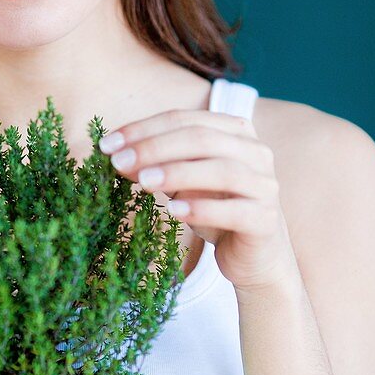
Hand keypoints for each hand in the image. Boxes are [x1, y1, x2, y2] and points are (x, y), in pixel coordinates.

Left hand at [98, 108, 298, 291]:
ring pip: (223, 170)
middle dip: (155, 148)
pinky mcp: (265, 220)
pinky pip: (236, 210)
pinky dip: (203, 208)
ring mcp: (265, 185)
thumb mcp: (181, 182)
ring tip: (143, 183)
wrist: (253, 255)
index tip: (108, 144)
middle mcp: (256, 152)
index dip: (144, 129)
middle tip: (119, 162)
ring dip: (178, 173)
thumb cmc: (215, 208)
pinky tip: (174, 211)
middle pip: (203, 139)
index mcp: (235, 131)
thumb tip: (117, 156)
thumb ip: (155, 165)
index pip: (185, 119)